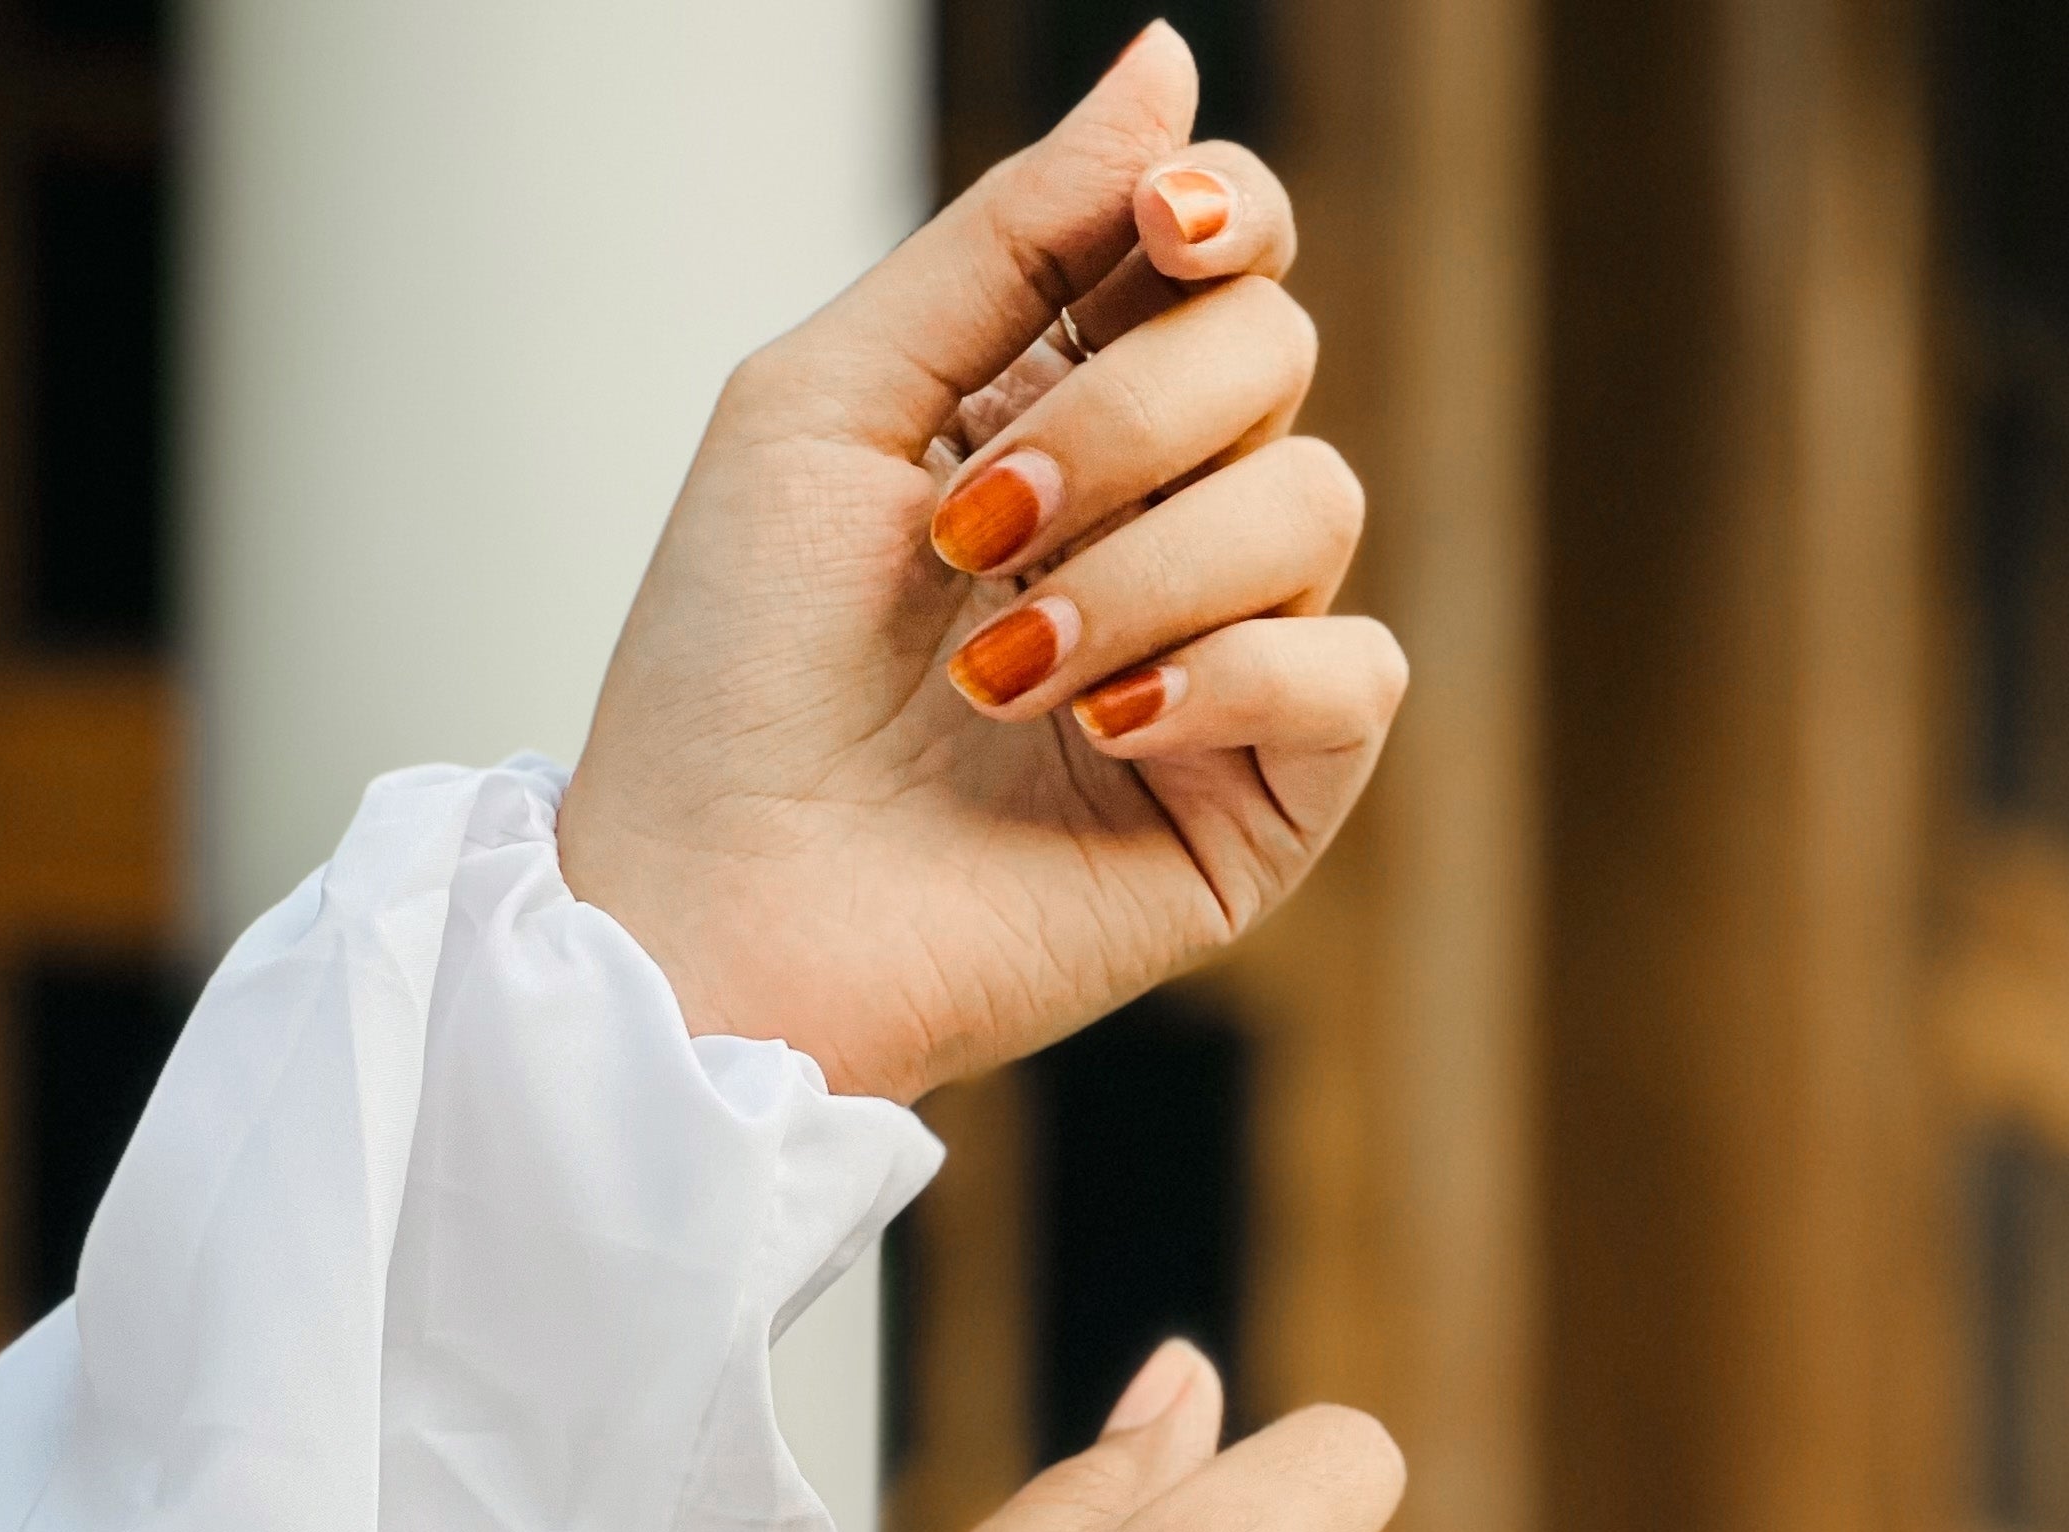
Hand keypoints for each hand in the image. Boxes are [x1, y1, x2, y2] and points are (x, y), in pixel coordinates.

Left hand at [556, 26, 1405, 1102]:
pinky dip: (1238, 671)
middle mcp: (1158, 526)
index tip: (1159, 230)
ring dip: (1143, 567)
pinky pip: (1353, 674)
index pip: (1224, 256)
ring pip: (1314, 504)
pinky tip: (1111, 721)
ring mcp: (1221, 669)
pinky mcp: (1256, 808)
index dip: (1221, 214)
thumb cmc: (732, 676)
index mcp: (1060, 412)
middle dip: (1128, 420)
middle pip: (1272, 356)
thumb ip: (1007, 235)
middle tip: (973, 529)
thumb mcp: (833, 398)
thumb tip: (1169, 64)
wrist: (716, 911)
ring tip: (995, 668)